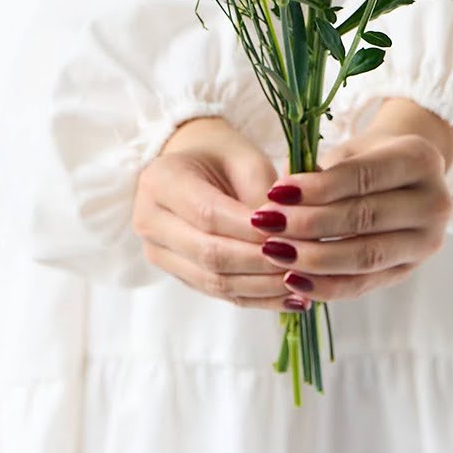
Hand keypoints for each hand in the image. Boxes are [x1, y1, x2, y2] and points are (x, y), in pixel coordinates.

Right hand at [132, 116, 305, 309]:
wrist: (194, 164)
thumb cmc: (223, 155)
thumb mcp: (246, 159)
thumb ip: (264, 194)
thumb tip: (288, 239)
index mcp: (161, 180)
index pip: (207, 213)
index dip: (250, 230)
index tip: (291, 234)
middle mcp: (150, 220)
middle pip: (208, 252)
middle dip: (259, 262)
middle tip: (303, 262)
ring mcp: (158, 252)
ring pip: (213, 280)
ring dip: (262, 286)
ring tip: (303, 284)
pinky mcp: (177, 273)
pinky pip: (218, 292)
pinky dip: (256, 298)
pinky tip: (290, 298)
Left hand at [250, 99, 452, 301]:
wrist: (407, 177)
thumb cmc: (370, 157)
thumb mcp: (351, 150)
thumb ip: (321, 171)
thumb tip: (278, 197)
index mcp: (420, 160)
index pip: (363, 178)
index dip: (318, 187)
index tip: (276, 192)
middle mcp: (433, 203)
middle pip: (365, 219)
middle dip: (310, 224)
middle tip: (268, 224)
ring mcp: (426, 242)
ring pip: (365, 257)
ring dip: (315, 258)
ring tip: (275, 252)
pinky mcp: (409, 271)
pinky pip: (364, 284)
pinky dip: (327, 286)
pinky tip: (294, 281)